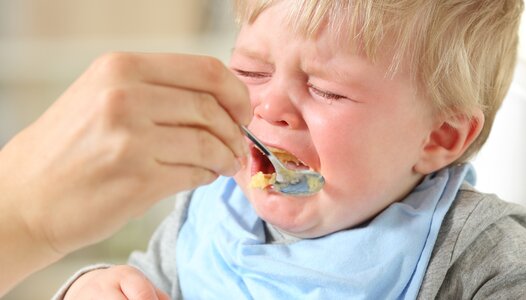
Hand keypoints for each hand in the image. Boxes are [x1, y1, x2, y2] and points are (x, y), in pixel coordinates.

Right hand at [0, 52, 250, 293]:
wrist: (24, 198)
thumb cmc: (69, 148)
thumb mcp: (102, 96)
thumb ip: (157, 90)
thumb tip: (220, 101)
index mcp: (121, 68)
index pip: (205, 69)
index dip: (235, 92)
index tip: (243, 111)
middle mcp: (125, 96)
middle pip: (211, 106)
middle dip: (235, 130)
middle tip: (239, 145)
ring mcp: (131, 138)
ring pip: (209, 141)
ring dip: (227, 156)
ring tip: (228, 164)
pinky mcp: (138, 178)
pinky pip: (195, 172)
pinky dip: (209, 175)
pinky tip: (205, 176)